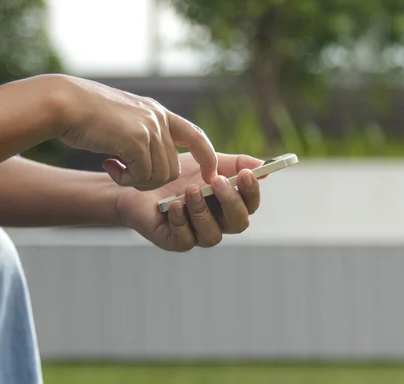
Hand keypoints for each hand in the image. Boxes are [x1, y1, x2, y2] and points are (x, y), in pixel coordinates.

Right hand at [51, 75, 217, 189]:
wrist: (64, 103)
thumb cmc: (84, 115)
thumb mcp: (121, 119)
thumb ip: (139, 134)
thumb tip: (146, 162)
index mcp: (157, 112)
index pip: (196, 135)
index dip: (207, 157)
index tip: (211, 175)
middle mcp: (158, 118)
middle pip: (171, 168)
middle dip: (149, 180)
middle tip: (122, 172)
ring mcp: (150, 128)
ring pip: (159, 176)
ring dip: (135, 181)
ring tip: (114, 167)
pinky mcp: (137, 140)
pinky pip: (143, 177)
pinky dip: (125, 180)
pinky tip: (108, 165)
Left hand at [116, 152, 262, 251]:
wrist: (140, 180)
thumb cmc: (175, 174)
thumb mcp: (205, 161)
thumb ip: (233, 164)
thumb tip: (263, 167)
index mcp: (227, 204)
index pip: (250, 204)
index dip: (251, 192)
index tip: (245, 175)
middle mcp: (217, 223)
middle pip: (238, 223)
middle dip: (230, 202)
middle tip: (216, 181)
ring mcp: (196, 235)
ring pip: (212, 235)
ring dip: (203, 211)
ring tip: (190, 190)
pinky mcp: (175, 242)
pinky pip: (185, 240)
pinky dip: (181, 222)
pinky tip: (174, 206)